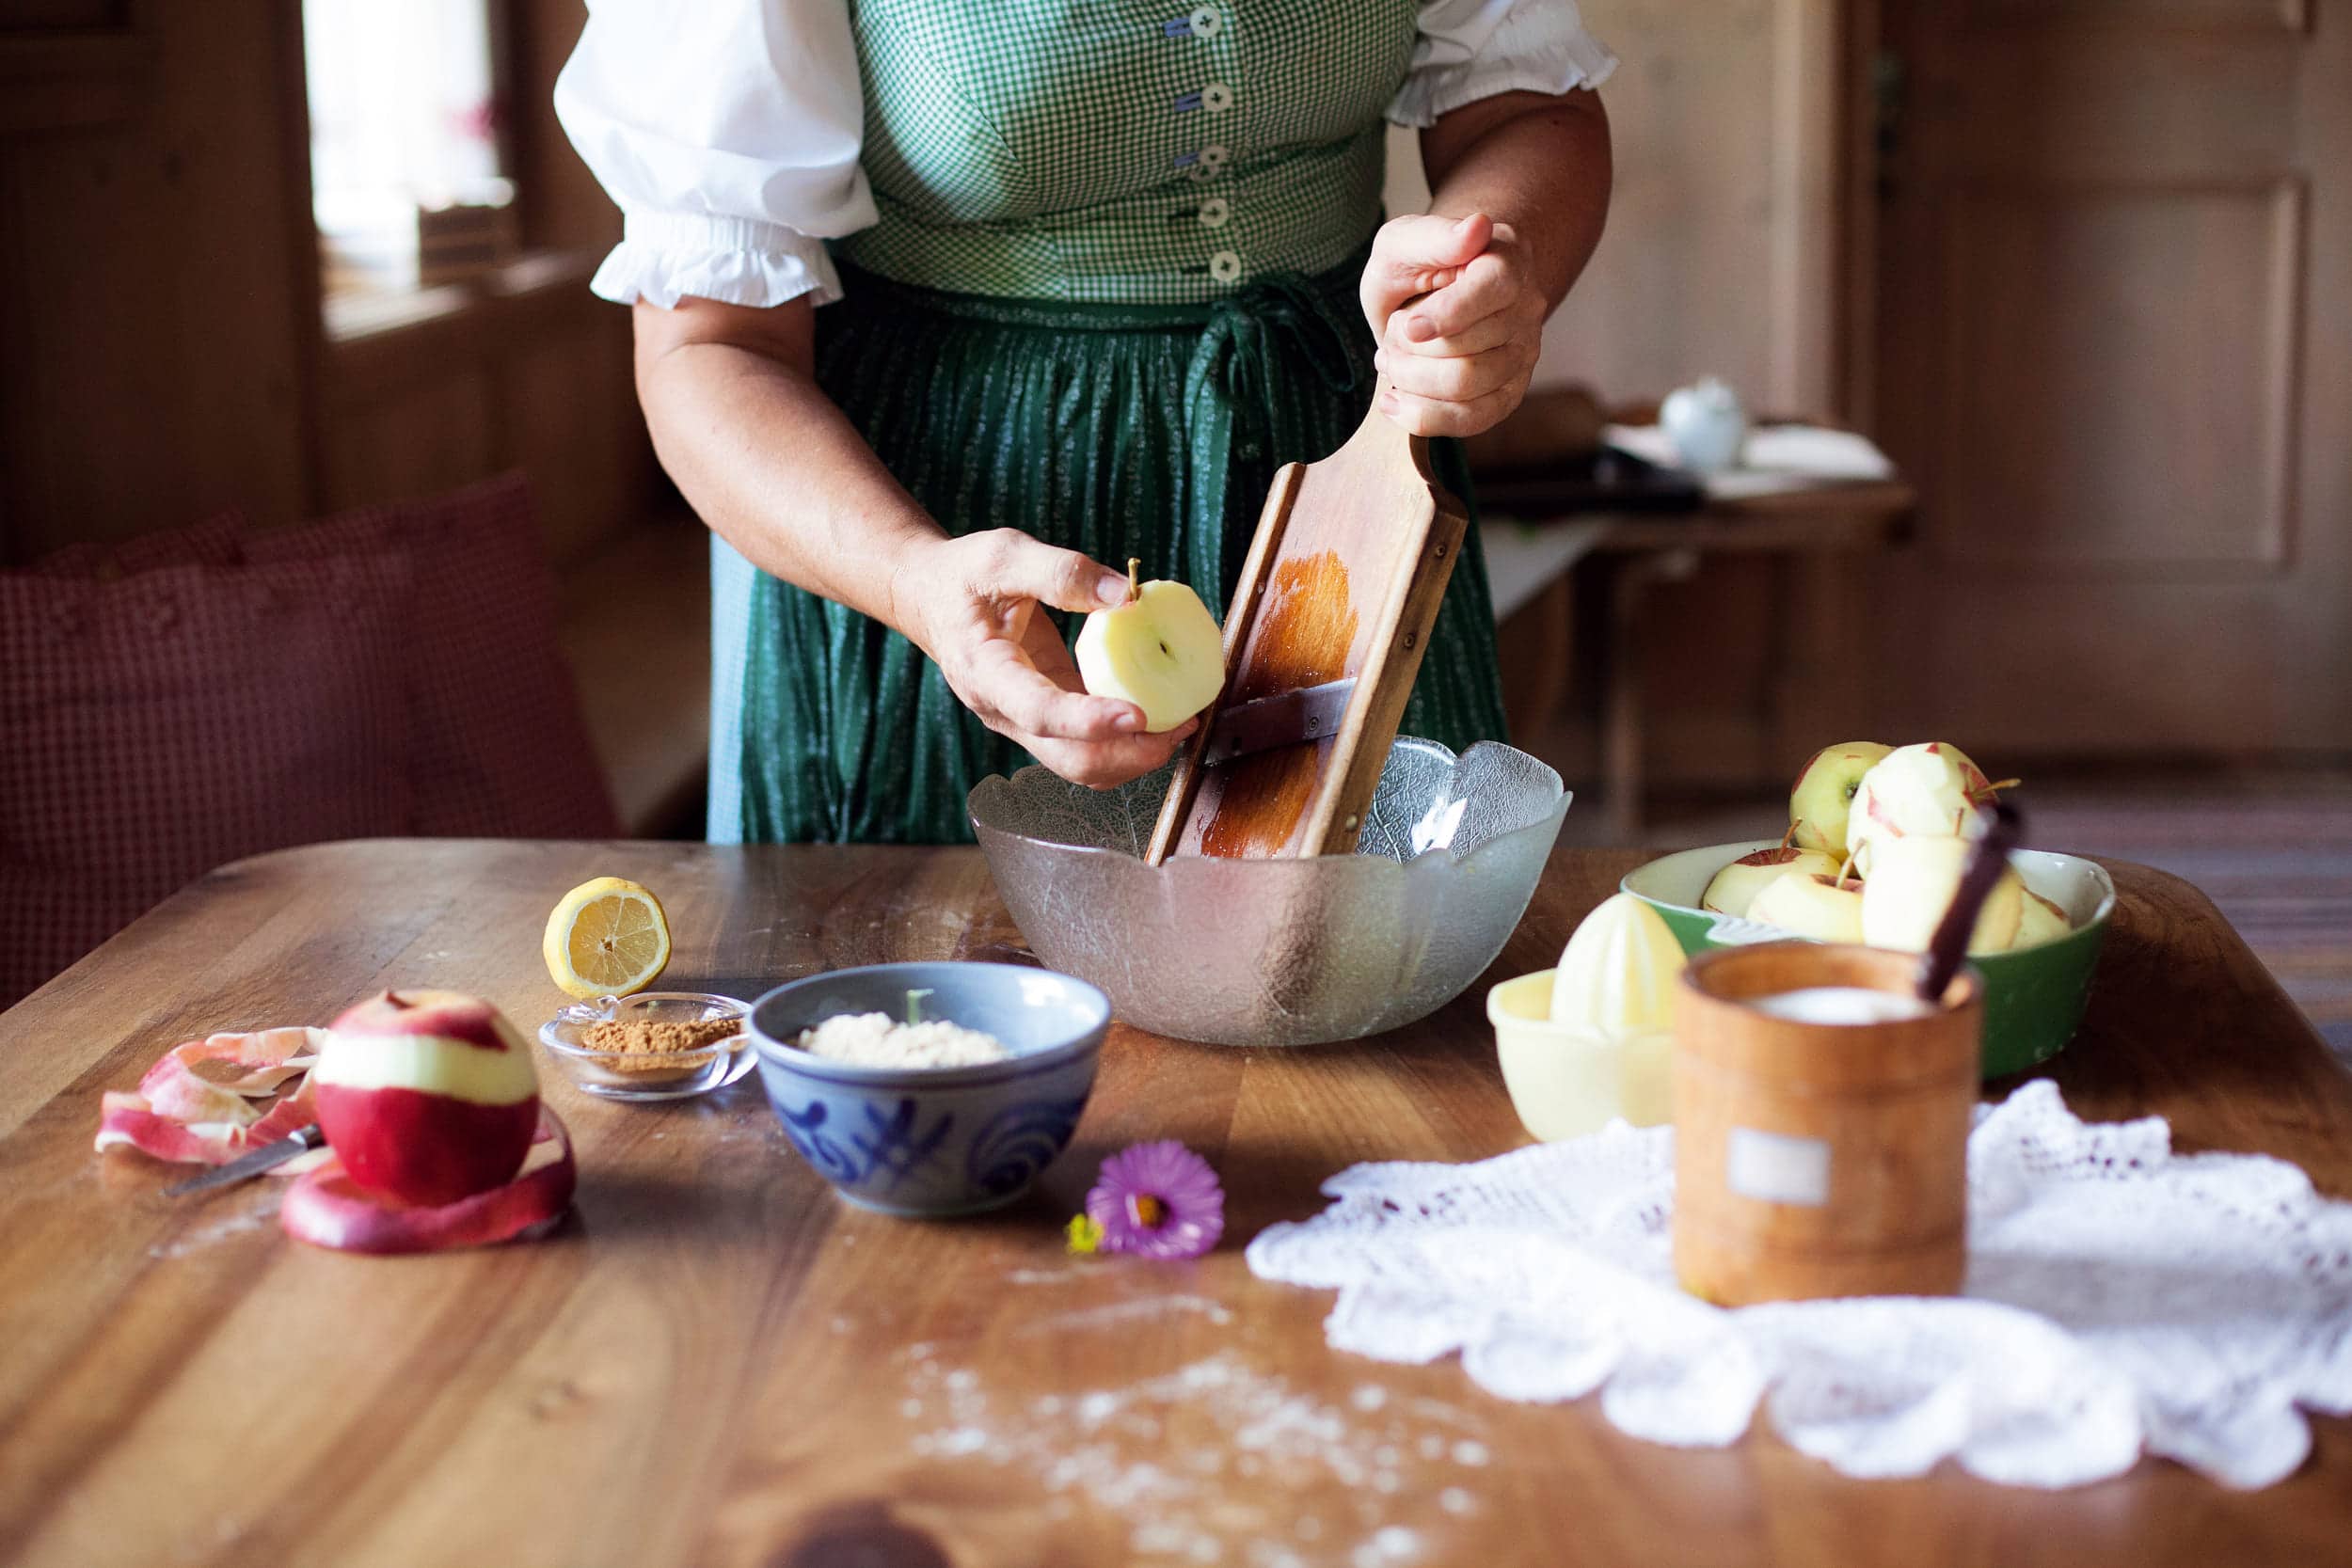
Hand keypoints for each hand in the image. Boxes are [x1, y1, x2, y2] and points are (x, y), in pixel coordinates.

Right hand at [894, 530, 1197, 789]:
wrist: (930, 599)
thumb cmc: (963, 576)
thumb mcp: (1003, 555)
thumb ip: (1062, 572)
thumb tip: (1129, 598)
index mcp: (985, 672)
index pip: (1038, 711)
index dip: (1088, 721)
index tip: (1138, 715)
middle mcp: (1003, 712)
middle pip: (1069, 759)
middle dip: (1130, 752)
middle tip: (1182, 722)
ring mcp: (1025, 723)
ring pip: (1083, 764)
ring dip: (1135, 755)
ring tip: (1180, 721)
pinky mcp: (1047, 720)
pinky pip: (1089, 747)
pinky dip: (1126, 741)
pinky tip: (1159, 711)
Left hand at [1361, 212, 1545, 437]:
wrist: (1431, 295)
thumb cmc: (1417, 266)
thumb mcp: (1404, 242)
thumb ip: (1434, 236)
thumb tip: (1476, 227)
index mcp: (1507, 260)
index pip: (1493, 290)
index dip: (1448, 314)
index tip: (1408, 326)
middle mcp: (1526, 309)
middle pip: (1470, 349)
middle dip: (1410, 350)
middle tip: (1392, 333)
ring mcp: (1522, 354)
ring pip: (1468, 387)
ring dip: (1411, 380)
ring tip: (1391, 361)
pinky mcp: (1507, 393)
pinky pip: (1473, 420)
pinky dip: (1424, 417)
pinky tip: (1394, 401)